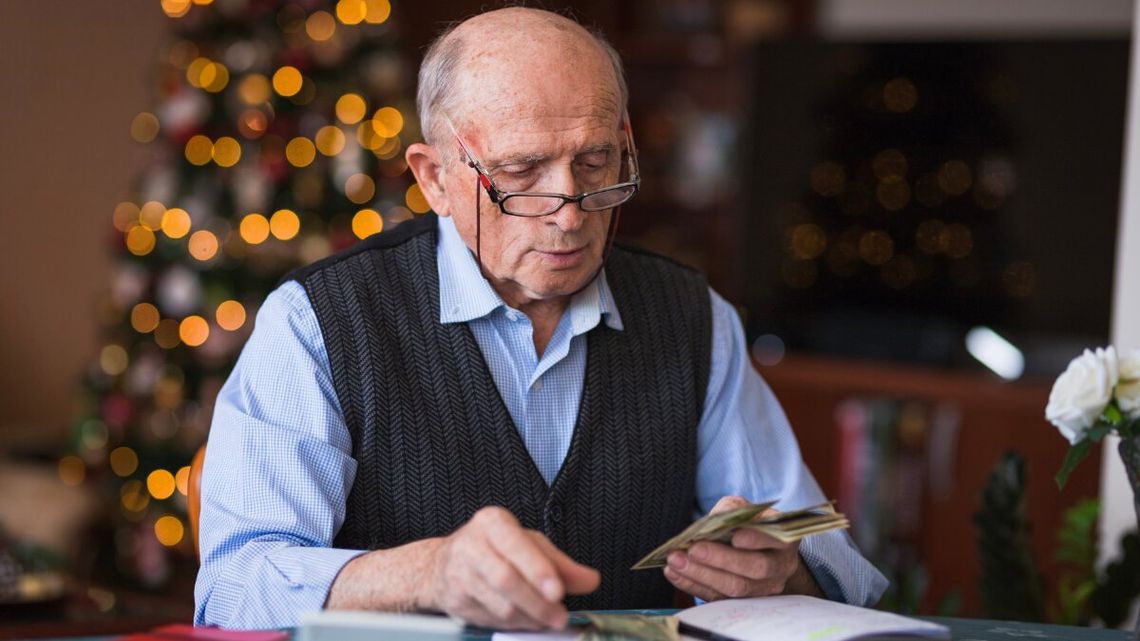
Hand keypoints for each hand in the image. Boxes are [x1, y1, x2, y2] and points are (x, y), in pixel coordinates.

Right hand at [422, 506, 599, 628]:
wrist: (442, 565)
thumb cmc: (493, 549)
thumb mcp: (528, 545)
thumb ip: (560, 563)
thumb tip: (590, 580)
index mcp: (492, 523)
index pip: (515, 545)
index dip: (537, 569)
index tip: (558, 591)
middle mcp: (472, 546)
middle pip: (506, 579)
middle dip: (538, 602)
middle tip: (560, 615)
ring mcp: (460, 575)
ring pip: (499, 604)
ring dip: (530, 617)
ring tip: (549, 619)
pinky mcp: (456, 601)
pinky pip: (491, 619)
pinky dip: (515, 625)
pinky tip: (529, 621)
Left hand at [663, 496, 820, 601]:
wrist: (752, 548)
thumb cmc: (747, 524)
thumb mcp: (742, 508)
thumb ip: (730, 510)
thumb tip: (713, 521)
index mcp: (785, 538)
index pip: (777, 540)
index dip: (757, 540)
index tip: (735, 537)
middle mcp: (781, 566)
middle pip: (755, 568)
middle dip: (721, 559)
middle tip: (694, 550)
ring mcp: (764, 588)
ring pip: (736, 588)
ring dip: (702, 575)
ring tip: (675, 561)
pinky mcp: (743, 602)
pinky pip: (718, 598)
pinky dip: (693, 585)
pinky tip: (674, 573)